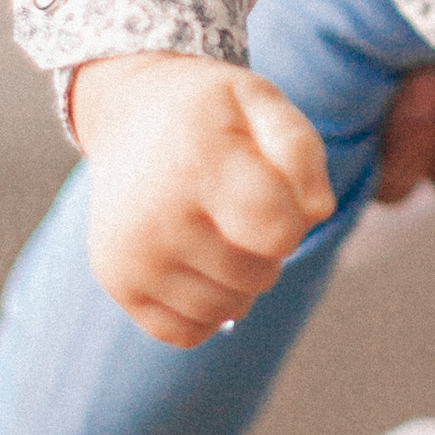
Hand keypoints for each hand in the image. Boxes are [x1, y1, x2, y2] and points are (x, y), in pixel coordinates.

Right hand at [70, 51, 333, 342]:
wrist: (132, 113)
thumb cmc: (214, 115)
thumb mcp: (263, 102)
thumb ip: (302, 151)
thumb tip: (317, 213)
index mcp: (197, 162)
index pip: (278, 234)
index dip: (293, 220)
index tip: (273, 190)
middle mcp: (154, 216)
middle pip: (257, 276)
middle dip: (267, 248)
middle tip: (239, 204)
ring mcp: (130, 256)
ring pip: (225, 310)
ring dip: (239, 280)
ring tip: (217, 228)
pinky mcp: (117, 283)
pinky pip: (188, 331)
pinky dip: (206, 307)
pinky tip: (195, 259)